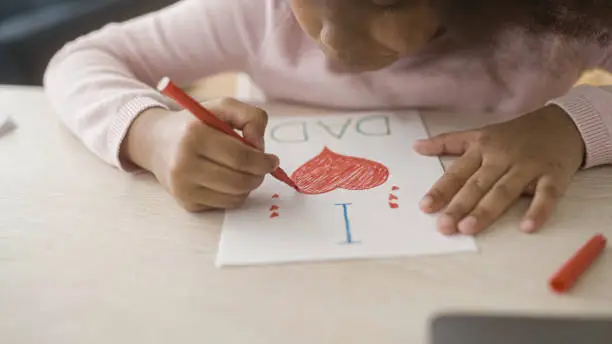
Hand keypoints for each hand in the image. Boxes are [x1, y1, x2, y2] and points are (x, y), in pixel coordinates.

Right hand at [123, 98, 278, 210]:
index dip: (263, 161)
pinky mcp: (186, 203)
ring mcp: (183, 187)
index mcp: (194, 135)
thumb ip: (250, 116)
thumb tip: (260, 147)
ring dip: (248, 185)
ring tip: (244, 171)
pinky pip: (224, 205)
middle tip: (262, 168)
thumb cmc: (196, 124)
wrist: (157, 143)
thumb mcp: (222, 107)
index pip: (240, 157)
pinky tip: (228, 179)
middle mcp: (184, 164)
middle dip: (258, 175)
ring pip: (235, 197)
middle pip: (240, 181)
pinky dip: (234, 194)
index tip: (272, 161)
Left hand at [414, 105, 584, 234]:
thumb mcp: (480, 133)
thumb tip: (415, 146)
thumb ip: (448, 142)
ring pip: (504, 190)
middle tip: (444, 226)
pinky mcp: (554, 175)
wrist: (563, 123)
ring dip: (486, 210)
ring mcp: (528, 166)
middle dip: (458, 205)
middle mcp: (502, 157)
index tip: (425, 206)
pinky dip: (538, 210)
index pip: (457, 172)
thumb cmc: (515, 134)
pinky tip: (526, 227)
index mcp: (482, 149)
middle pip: (477, 184)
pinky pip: (546, 195)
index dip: (441, 190)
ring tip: (468, 228)